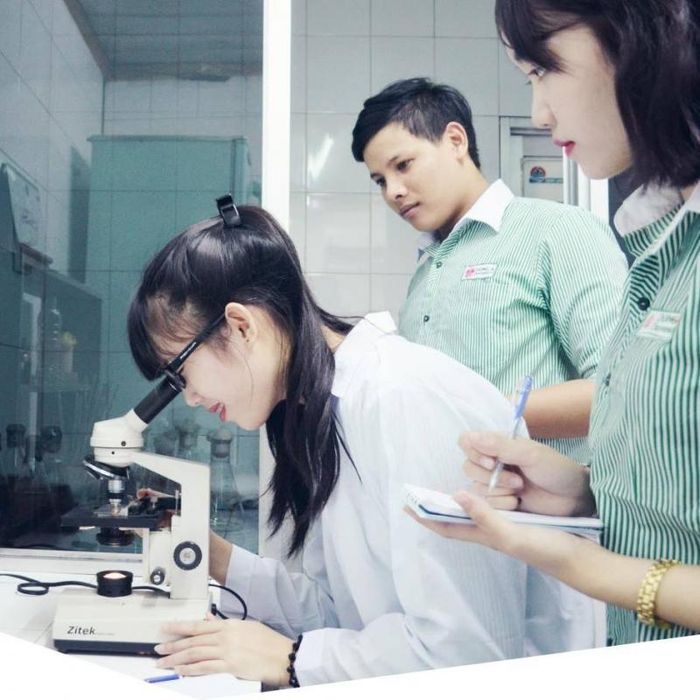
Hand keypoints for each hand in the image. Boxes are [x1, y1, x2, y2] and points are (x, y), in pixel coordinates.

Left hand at [155, 614, 293, 686]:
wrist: (282, 655)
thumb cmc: (267, 642)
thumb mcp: (245, 626)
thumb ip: (224, 623)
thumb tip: (207, 618)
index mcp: (228, 625)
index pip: (198, 625)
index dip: (179, 627)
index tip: (165, 628)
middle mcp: (225, 636)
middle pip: (193, 640)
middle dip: (173, 645)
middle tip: (158, 649)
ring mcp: (227, 650)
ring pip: (195, 653)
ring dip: (176, 658)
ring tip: (164, 662)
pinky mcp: (231, 665)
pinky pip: (206, 667)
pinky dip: (191, 669)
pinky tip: (181, 670)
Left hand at [405, 490, 583, 567]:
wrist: (579, 557)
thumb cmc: (545, 549)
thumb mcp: (512, 534)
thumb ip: (485, 516)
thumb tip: (456, 496)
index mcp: (484, 535)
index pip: (447, 527)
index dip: (426, 518)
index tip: (407, 506)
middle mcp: (491, 530)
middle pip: (457, 518)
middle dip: (438, 506)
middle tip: (422, 491)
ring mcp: (505, 525)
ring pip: (473, 510)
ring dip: (458, 499)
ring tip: (444, 486)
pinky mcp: (519, 519)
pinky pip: (491, 504)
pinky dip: (482, 494)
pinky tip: (485, 486)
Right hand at [459, 431, 594, 516]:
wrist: (574, 499)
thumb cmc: (556, 469)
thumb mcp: (530, 454)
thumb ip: (500, 446)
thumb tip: (470, 437)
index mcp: (497, 445)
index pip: (466, 442)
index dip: (473, 452)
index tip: (492, 462)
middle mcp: (492, 462)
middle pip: (468, 467)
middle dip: (492, 477)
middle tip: (517, 480)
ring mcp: (494, 483)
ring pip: (475, 488)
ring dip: (499, 491)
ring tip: (520, 490)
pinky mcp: (498, 503)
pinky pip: (484, 505)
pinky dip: (501, 504)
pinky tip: (518, 502)